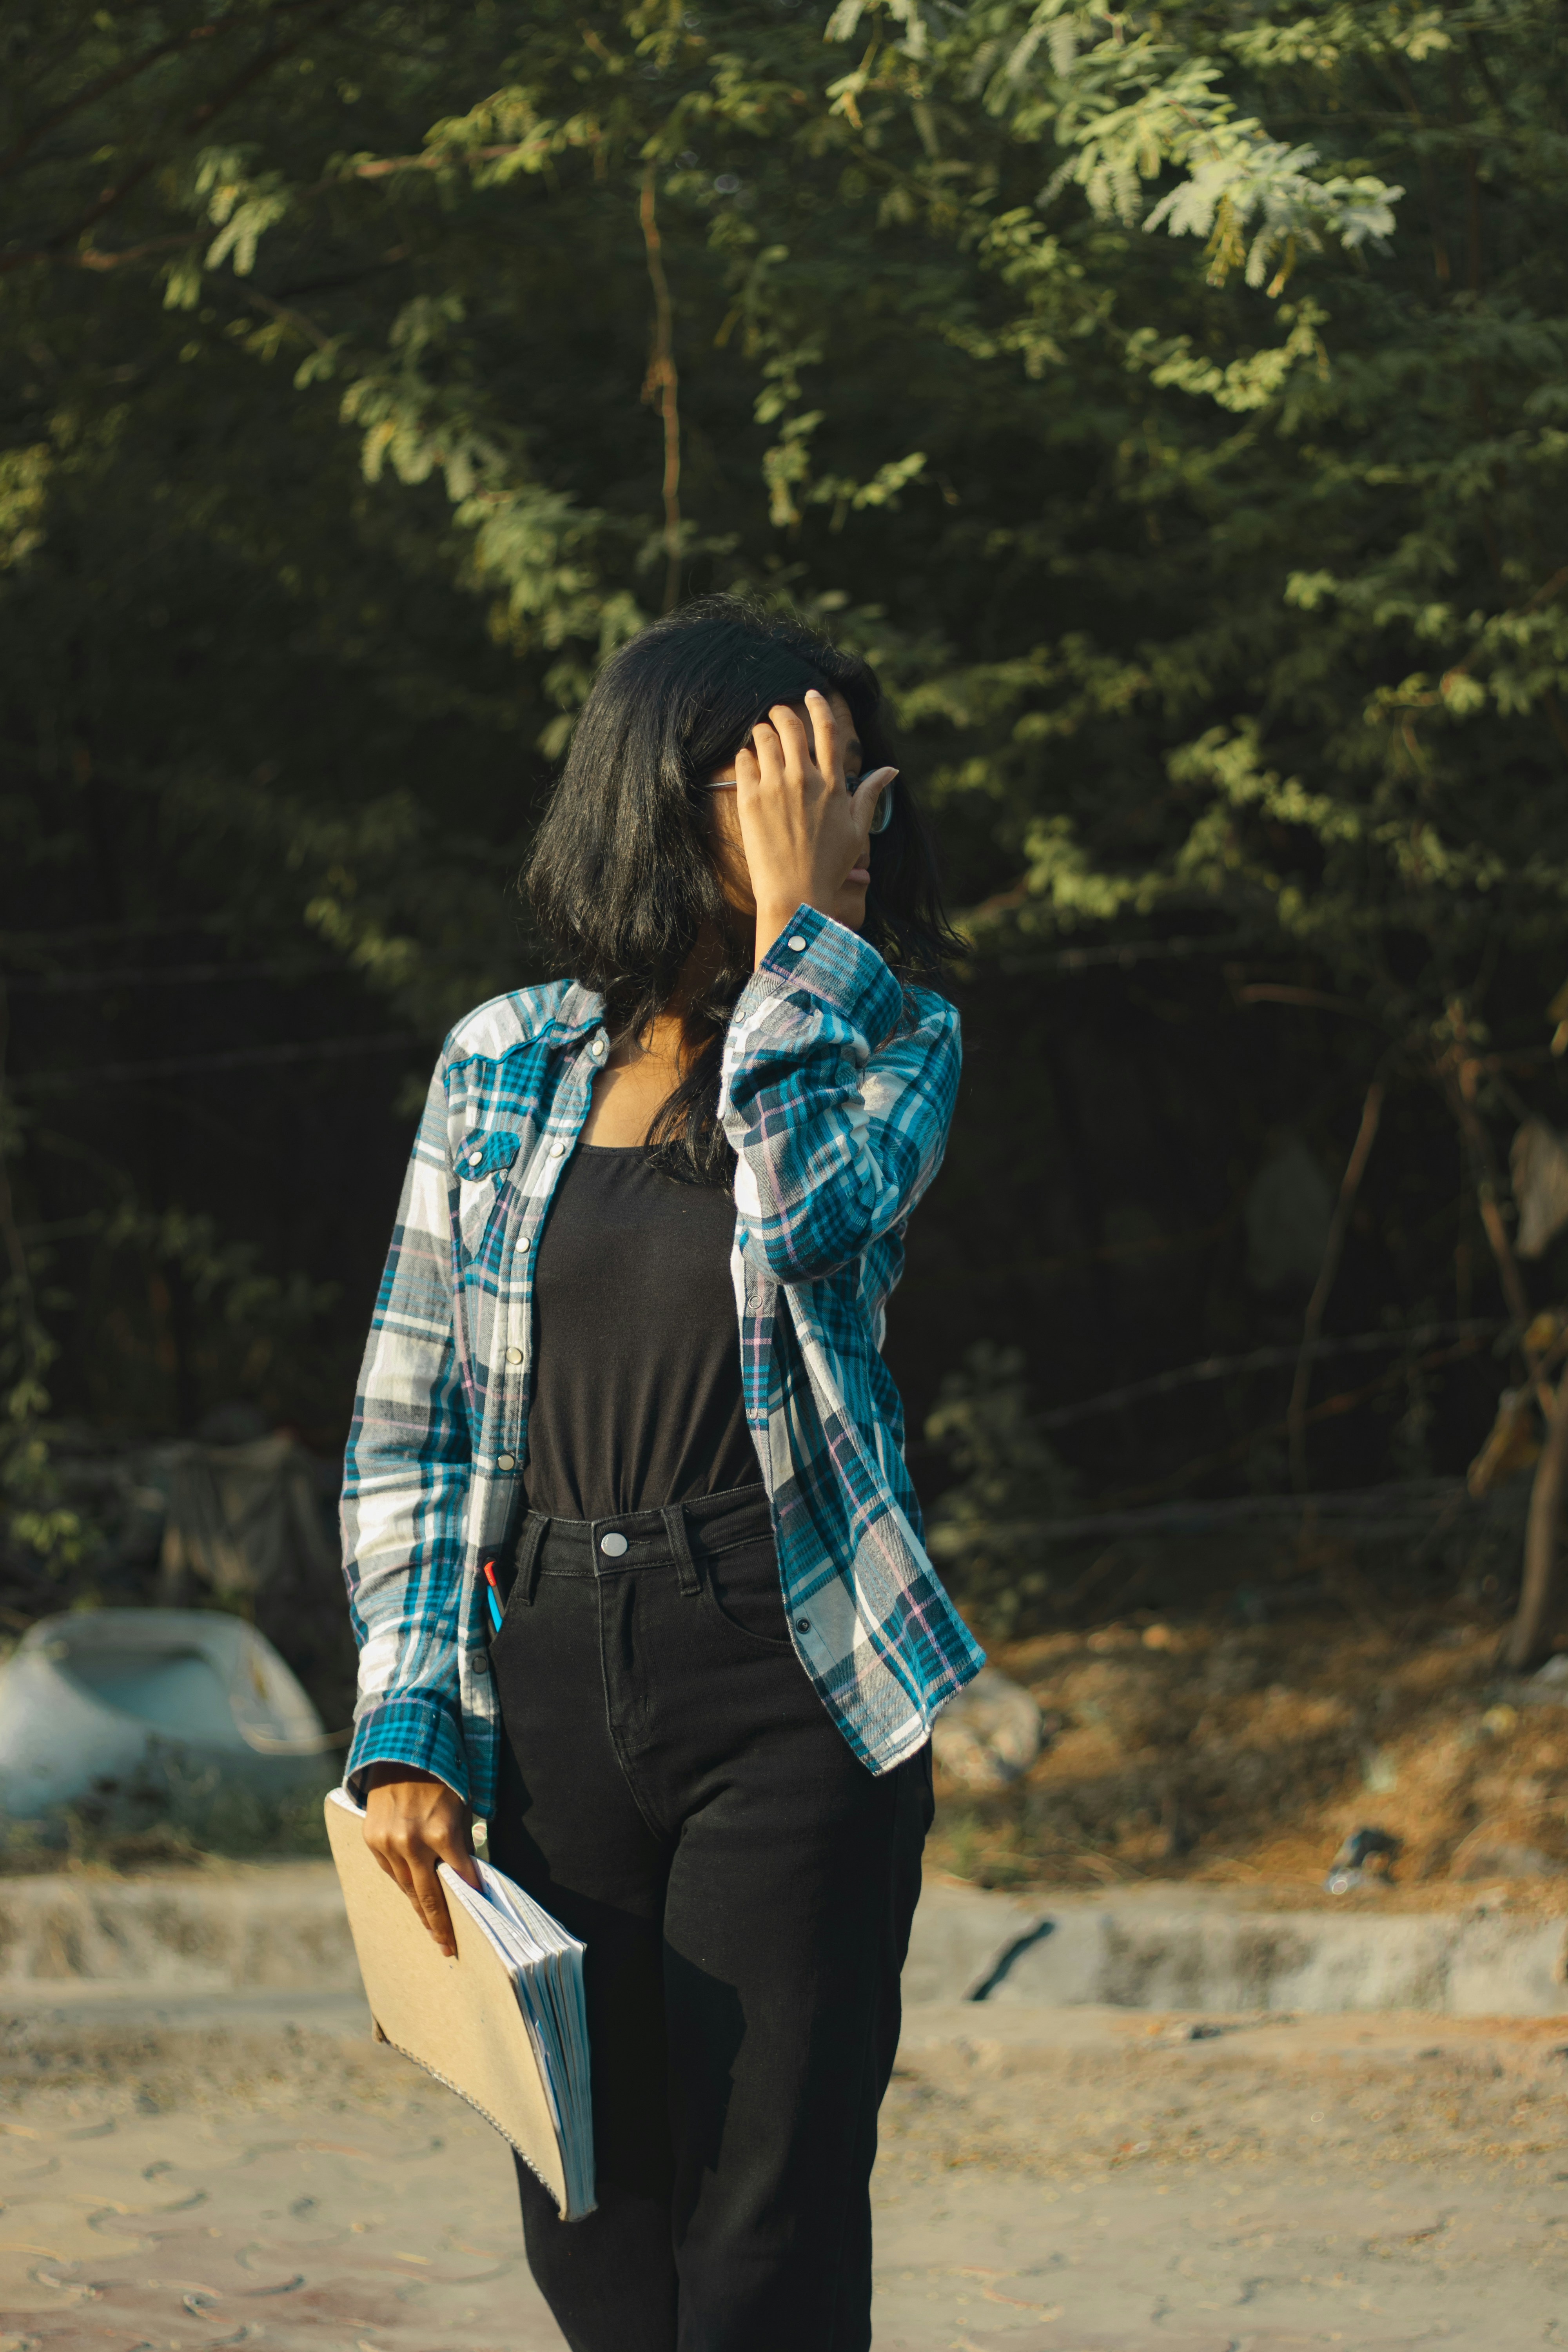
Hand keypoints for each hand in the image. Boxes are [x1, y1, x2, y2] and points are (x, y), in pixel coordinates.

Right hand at [362, 1763, 480, 1957]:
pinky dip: (402, 1883)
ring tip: (432, 1929)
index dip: (470, 1899)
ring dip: (419, 1909)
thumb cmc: (441, 1778)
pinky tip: (411, 1895)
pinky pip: (390, 1871)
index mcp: (441, 1833)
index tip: (476, 1920)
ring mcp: (388, 1843)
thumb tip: (466, 1879)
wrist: (402, 1750)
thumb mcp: (460, 1809)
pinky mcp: (372, 1840)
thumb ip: (460, 1845)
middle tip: (447, 1947)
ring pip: (406, 1888)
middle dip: (440, 1925)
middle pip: (428, 1897)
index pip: (460, 1878)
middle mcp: (412, 1843)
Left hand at [734, 688, 894, 963]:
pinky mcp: (750, 801)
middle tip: (777, 712)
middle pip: (791, 727)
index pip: (827, 730)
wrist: (796, 895)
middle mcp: (804, 780)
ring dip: (762, 730)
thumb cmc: (830, 866)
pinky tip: (749, 761)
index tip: (810, 694)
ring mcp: (775, 788)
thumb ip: (870, 794)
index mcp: (833, 785)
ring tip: (761, 734)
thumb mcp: (858, 830)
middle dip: (783, 712)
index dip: (818, 706)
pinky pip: (744, 762)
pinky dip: (746, 755)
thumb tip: (891, 770)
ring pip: (764, 738)